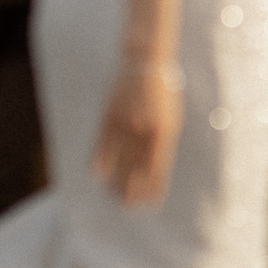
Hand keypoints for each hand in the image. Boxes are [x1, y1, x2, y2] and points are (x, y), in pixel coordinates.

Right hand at [93, 65, 182, 205]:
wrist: (146, 62)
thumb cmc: (163, 93)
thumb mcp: (170, 117)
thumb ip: (162, 142)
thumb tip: (156, 170)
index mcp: (163, 132)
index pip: (158, 168)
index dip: (153, 187)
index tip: (149, 203)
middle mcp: (143, 131)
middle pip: (135, 169)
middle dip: (132, 190)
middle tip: (128, 205)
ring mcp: (125, 124)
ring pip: (117, 161)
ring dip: (114, 180)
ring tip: (113, 194)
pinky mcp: (109, 117)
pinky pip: (102, 145)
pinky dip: (99, 160)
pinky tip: (97, 173)